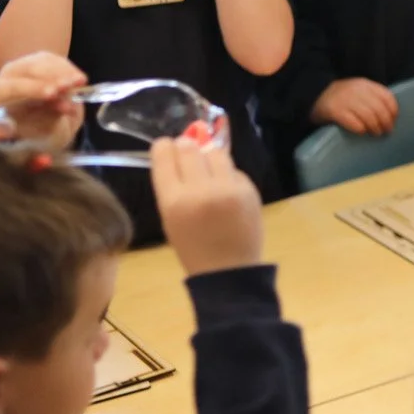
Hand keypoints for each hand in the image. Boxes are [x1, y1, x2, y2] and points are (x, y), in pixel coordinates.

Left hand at [0, 52, 88, 148]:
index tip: (53, 93)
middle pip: (30, 70)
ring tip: (81, 82)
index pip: (13, 88)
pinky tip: (80, 81)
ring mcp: (26, 63)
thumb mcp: (40, 130)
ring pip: (46, 62)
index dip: (34, 89)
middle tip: (71, 85)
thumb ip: (50, 120)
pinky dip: (70, 70)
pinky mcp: (43, 58)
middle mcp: (9, 74)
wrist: (40, 116)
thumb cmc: (37, 127)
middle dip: (53, 77)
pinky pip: (58, 61)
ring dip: (65, 72)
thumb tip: (67, 107)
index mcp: (0, 94)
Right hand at [150, 136, 263, 276]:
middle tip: (186, 148)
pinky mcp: (249, 190)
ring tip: (208, 168)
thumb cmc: (193, 246)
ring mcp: (228, 188)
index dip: (164, 147)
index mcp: (174, 201)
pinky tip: (225, 187)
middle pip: (190, 149)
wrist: (228, 269)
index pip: (165, 158)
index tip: (166, 144)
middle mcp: (201, 190)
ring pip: (216, 153)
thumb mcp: (171, 219)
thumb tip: (176, 153)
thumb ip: (172, 187)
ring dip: (209, 156)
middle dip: (186, 146)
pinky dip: (228, 173)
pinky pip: (234, 169)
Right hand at [312, 77, 398, 134]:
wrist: (313, 95)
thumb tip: (391, 116)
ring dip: (375, 127)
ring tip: (376, 133)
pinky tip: (361, 132)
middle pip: (379, 109)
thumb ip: (373, 98)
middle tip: (386, 131)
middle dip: (386, 122)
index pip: (386, 97)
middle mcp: (356, 90)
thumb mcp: (359, 92)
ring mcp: (345, 100)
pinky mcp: (334, 110)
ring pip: (368, 116)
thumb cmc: (341, 97)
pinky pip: (353, 122)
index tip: (393, 120)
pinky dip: (360, 129)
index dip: (393, 111)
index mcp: (365, 84)